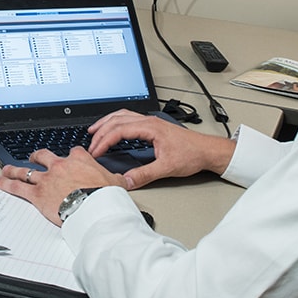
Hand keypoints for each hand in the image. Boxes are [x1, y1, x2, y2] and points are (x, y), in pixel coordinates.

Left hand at [0, 147, 125, 225]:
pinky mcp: (37, 194)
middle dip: (36, 157)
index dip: (70, 157)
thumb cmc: (105, 197)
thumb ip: (115, 179)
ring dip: (14, 169)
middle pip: (44, 156)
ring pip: (27, 171)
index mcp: (79, 160)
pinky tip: (0, 182)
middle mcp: (60, 166)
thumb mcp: (116, 183)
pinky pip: (18, 187)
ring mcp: (47, 179)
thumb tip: (124, 180)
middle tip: (33, 158)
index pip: (73, 152)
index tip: (69, 160)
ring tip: (6, 168)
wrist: (94, 208)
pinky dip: (7, 184)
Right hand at [87, 109, 235, 188]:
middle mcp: (149, 121)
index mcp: (150, 127)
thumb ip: (144, 175)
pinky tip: (114, 130)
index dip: (104, 141)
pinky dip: (116, 123)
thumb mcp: (167, 168)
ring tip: (94, 131)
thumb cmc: (192, 154)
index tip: (96, 152)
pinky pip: (129, 119)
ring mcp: (151, 122)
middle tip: (90, 144)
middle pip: (117, 120)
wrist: (207, 150)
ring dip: (106, 123)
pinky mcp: (153, 126)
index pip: (119, 130)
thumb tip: (127, 181)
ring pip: (122, 116)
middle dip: (101, 131)